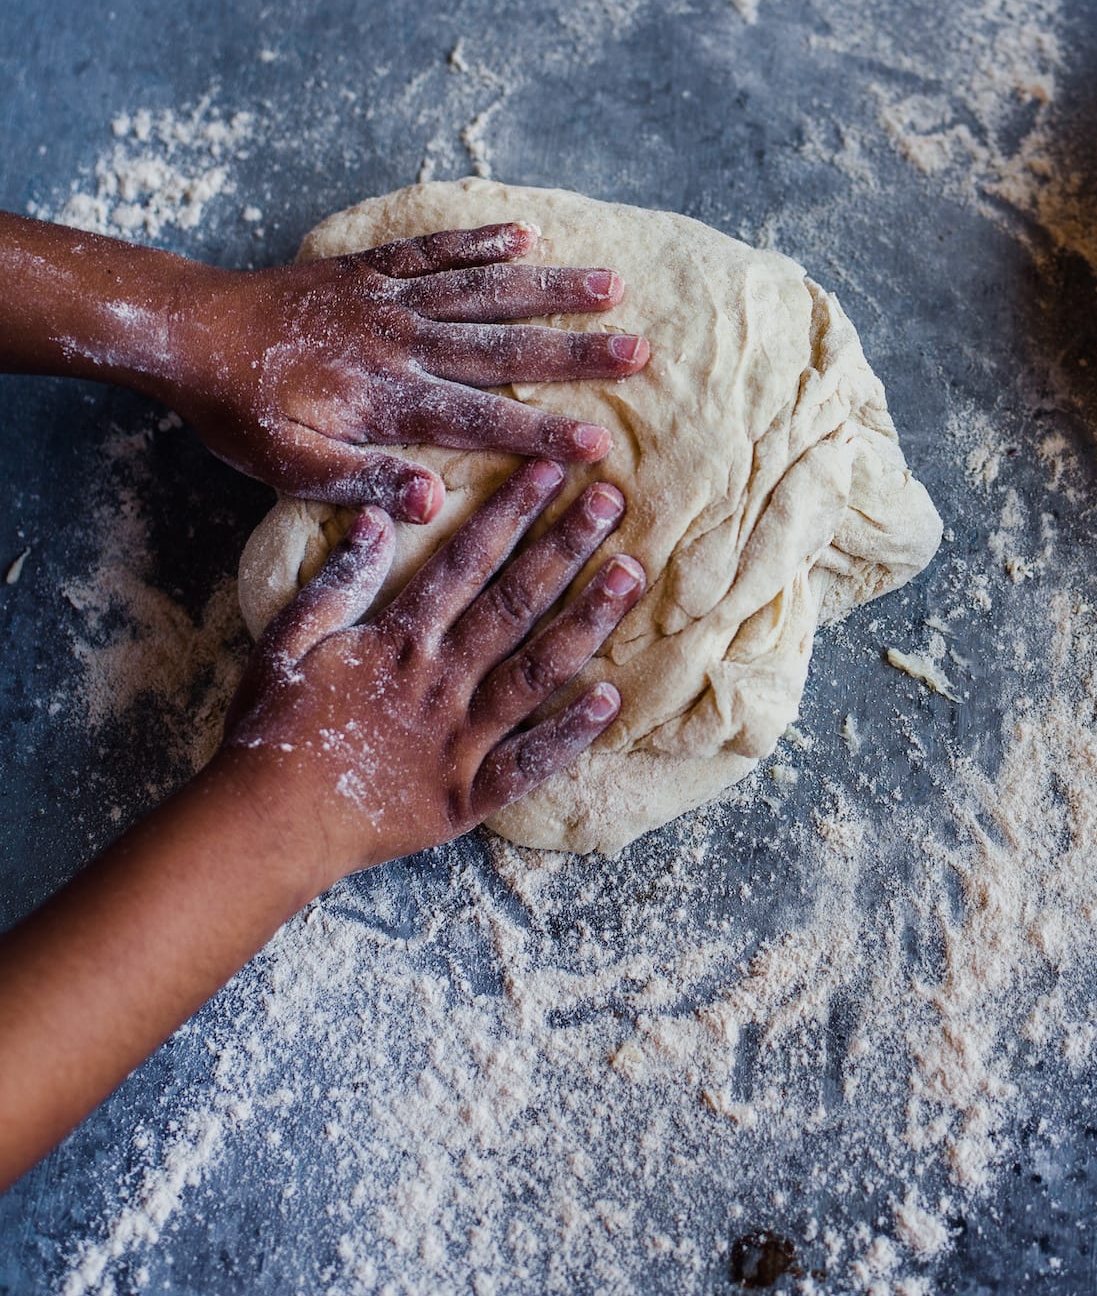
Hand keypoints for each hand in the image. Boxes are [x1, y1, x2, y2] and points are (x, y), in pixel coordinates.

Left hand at [170, 222, 648, 520]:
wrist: (187, 332)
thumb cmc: (239, 411)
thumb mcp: (289, 469)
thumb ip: (364, 483)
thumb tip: (435, 504)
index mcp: (387, 401)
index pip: (480, 424)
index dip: (541, 436)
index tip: (599, 448)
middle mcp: (401, 343)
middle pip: (502, 348)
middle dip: (575, 351)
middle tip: (640, 351)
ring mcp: (388, 299)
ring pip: (483, 290)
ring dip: (549, 287)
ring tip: (611, 284)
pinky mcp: (368, 270)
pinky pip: (433, 250)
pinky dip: (479, 241)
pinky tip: (524, 235)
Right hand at [223, 457, 644, 879]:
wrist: (266, 825)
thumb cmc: (270, 729)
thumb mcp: (288, 639)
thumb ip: (337, 581)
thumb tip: (375, 517)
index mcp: (398, 642)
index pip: (465, 562)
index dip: (509, 511)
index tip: (548, 470)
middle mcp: (439, 683)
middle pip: (514, 604)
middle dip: (564, 547)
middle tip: (611, 499)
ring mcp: (459, 742)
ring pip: (536, 672)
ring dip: (587, 621)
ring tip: (630, 575)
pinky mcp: (467, 798)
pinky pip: (528, 764)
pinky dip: (571, 735)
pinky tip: (612, 699)